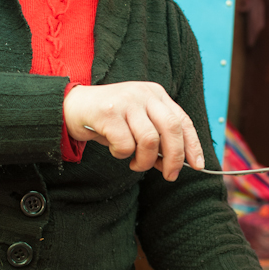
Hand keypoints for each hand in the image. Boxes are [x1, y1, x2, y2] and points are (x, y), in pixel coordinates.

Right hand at [63, 82, 203, 180]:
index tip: (198, 165)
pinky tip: (115, 149)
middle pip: (171, 129)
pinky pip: (125, 144)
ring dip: (144, 161)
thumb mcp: (137, 124)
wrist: (70, 107)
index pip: (183, 120)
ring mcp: (126, 101)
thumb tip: (175, 164)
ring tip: (135, 163)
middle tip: (170, 175)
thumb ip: (157, 139)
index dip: (193, 144)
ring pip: (150, 140)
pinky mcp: (108, 112)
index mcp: (156, 94)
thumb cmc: (109, 121)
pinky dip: (122, 155)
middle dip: (175, 157)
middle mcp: (144, 94)